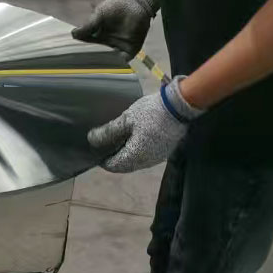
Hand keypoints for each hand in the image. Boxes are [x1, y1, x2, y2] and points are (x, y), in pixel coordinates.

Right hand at [72, 0, 159, 60]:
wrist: (136, 2)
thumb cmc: (116, 6)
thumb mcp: (99, 15)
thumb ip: (87, 27)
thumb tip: (72, 35)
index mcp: (100, 35)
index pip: (90, 46)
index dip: (84, 52)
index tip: (77, 58)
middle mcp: (108, 42)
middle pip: (100, 56)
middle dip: (95, 62)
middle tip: (87, 67)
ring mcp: (119, 46)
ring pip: (111, 60)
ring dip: (106, 64)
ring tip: (98, 70)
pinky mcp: (131, 49)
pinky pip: (124, 60)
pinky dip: (121, 63)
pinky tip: (114, 64)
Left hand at [88, 76, 204, 172]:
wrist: (181, 106)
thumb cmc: (151, 112)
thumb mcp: (126, 119)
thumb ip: (108, 132)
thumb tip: (91, 140)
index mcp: (134, 156)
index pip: (114, 166)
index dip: (103, 161)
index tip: (96, 152)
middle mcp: (145, 162)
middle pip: (125, 166)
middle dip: (114, 158)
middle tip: (106, 147)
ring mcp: (156, 158)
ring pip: (136, 162)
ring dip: (126, 155)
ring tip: (118, 142)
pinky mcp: (164, 151)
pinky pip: (146, 156)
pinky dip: (137, 151)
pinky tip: (134, 140)